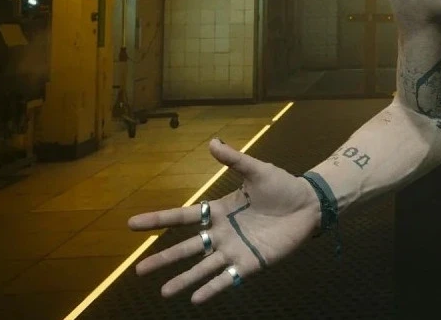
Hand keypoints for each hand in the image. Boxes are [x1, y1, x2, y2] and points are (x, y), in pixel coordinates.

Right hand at [127, 138, 320, 303]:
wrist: (309, 205)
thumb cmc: (282, 187)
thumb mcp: (257, 170)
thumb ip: (235, 160)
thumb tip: (213, 142)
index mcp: (219, 211)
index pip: (183, 216)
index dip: (158, 219)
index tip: (132, 224)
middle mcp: (222, 233)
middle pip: (187, 247)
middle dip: (163, 259)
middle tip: (138, 270)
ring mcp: (235, 250)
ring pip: (203, 267)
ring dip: (184, 279)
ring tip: (165, 292)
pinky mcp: (251, 263)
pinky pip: (228, 279)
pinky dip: (212, 288)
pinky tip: (196, 299)